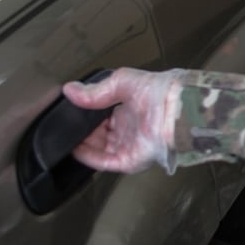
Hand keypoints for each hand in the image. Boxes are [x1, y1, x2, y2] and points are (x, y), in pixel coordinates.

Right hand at [64, 68, 182, 173]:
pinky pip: (104, 162)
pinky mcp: (130, 160)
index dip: (85, 115)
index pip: (101, 117)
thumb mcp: (123, 82)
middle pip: (98, 135)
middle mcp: (129, 129)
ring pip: (98, 149)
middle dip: (81, 130)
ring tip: (66, 135)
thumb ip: (95, 91)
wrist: (177, 108)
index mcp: (129, 111)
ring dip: (82, 144)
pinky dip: (88, 157)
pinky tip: (75, 148)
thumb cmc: (161, 92)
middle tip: (67, 124)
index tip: (70, 112)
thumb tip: (71, 90)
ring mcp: (129, 146)